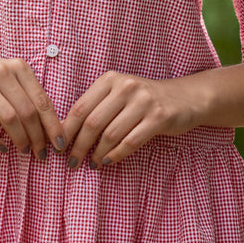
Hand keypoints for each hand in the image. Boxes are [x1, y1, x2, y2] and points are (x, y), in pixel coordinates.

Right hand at [0, 53, 64, 158]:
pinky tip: (1, 148)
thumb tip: (51, 128)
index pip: (42, 100)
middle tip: (41, 153)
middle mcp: (1, 71)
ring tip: (24, 151)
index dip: (53, 124)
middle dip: (38, 136)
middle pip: (27, 111)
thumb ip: (26, 97)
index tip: (60, 144)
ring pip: (8, 117)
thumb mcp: (7, 80)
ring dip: (20, 139)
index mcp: (17, 67)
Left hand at [61, 71, 196, 167]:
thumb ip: (97, 107)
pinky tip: (107, 162)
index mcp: (110, 79)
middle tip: (72, 162)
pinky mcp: (159, 117)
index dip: (67, 129)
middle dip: (79, 146)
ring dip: (97, 153)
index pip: (81, 107)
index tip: (58, 147)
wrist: (184, 98)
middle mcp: (126, 86)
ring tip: (91, 163)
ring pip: (110, 134)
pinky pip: (130, 142)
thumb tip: (67, 134)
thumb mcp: (119, 94)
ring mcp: (144, 101)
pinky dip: (116, 155)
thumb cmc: (144, 100)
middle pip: (93, 123)